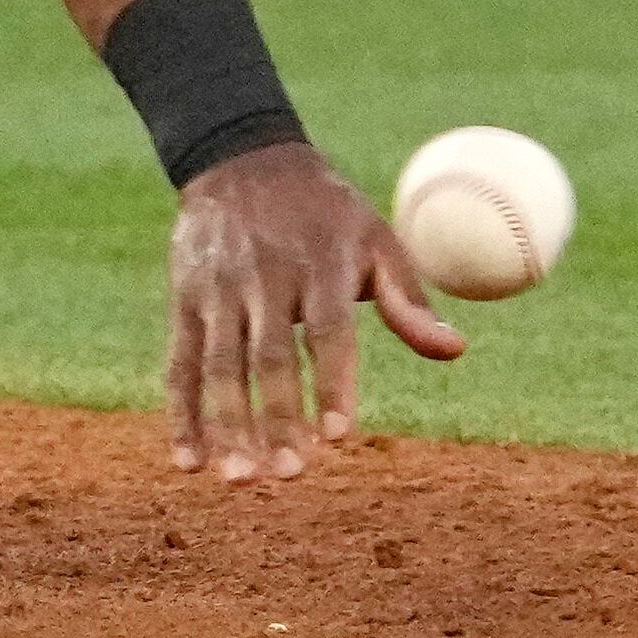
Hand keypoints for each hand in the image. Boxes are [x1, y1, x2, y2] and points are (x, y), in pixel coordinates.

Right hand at [165, 143, 464, 481]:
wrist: (242, 157)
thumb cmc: (326, 213)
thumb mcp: (375, 240)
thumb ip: (408, 301)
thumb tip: (457, 352)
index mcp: (320, 262)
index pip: (326, 329)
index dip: (332, 382)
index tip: (340, 435)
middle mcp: (265, 275)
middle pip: (268, 355)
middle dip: (278, 417)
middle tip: (292, 473)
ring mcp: (219, 288)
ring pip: (219, 364)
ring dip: (227, 425)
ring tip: (242, 479)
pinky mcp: (185, 299)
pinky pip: (180, 362)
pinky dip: (181, 414)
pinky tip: (189, 462)